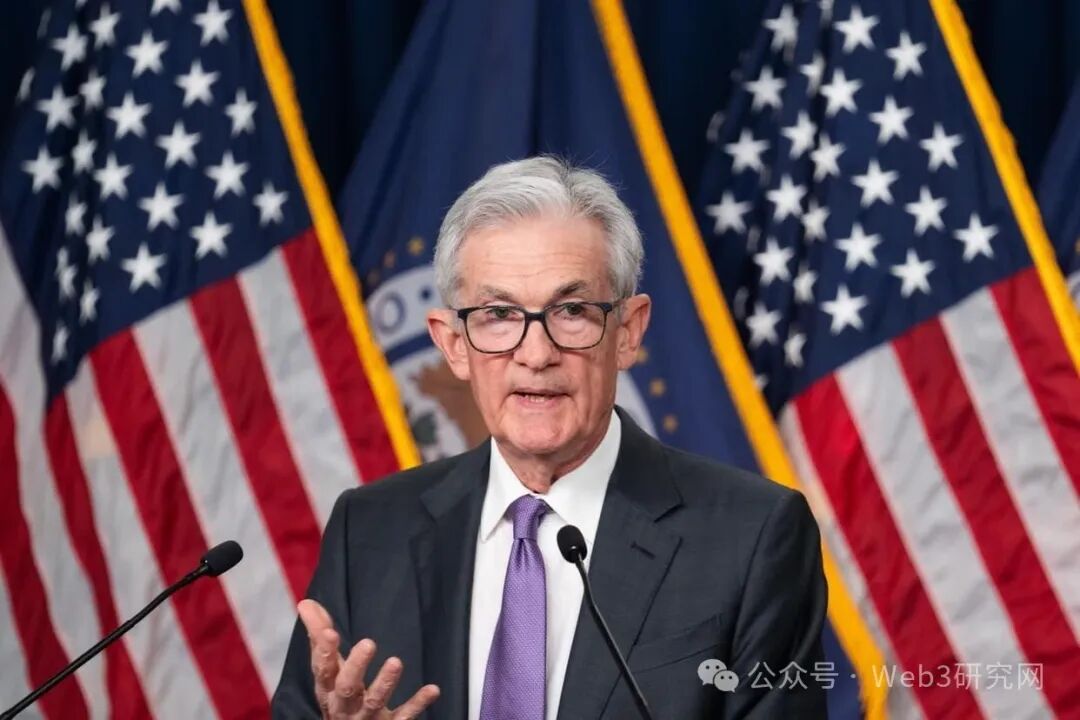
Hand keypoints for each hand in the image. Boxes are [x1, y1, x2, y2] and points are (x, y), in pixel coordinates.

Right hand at [298, 599, 440, 718]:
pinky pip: (403, 716)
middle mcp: (345, 705)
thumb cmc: (339, 697)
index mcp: (328, 689)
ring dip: (384, 683)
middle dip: (356, 667)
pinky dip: (417, 704)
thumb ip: (319, 637)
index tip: (329, 631)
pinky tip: (432, 689)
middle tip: (368, 643)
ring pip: (374, 702)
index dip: (324, 652)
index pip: (323, 670)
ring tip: (396, 662)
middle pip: (347, 688)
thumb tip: (306, 603)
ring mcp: (367, 717)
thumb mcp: (328, 670)